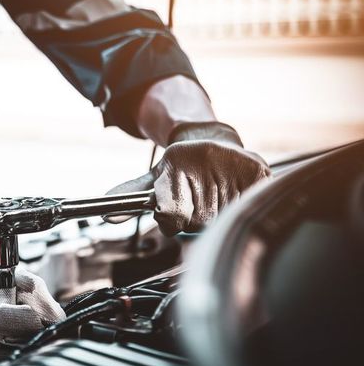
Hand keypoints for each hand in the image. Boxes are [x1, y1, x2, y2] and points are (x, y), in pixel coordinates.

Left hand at [106, 122, 270, 235]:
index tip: (170, 213)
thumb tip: (107, 216)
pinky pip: (246, 209)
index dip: (169, 220)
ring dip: (217, 216)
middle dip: (194, 220)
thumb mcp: (154, 178)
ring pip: (221, 220)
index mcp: (175, 167)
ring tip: (214, 196)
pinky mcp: (256, 172)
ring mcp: (231, 167)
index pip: (169, 215)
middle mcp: (203, 164)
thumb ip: (131, 197)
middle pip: (197, 223)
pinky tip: (233, 194)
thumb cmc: (181, 168)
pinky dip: (239, 208)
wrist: (213, 142)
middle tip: (196, 201)